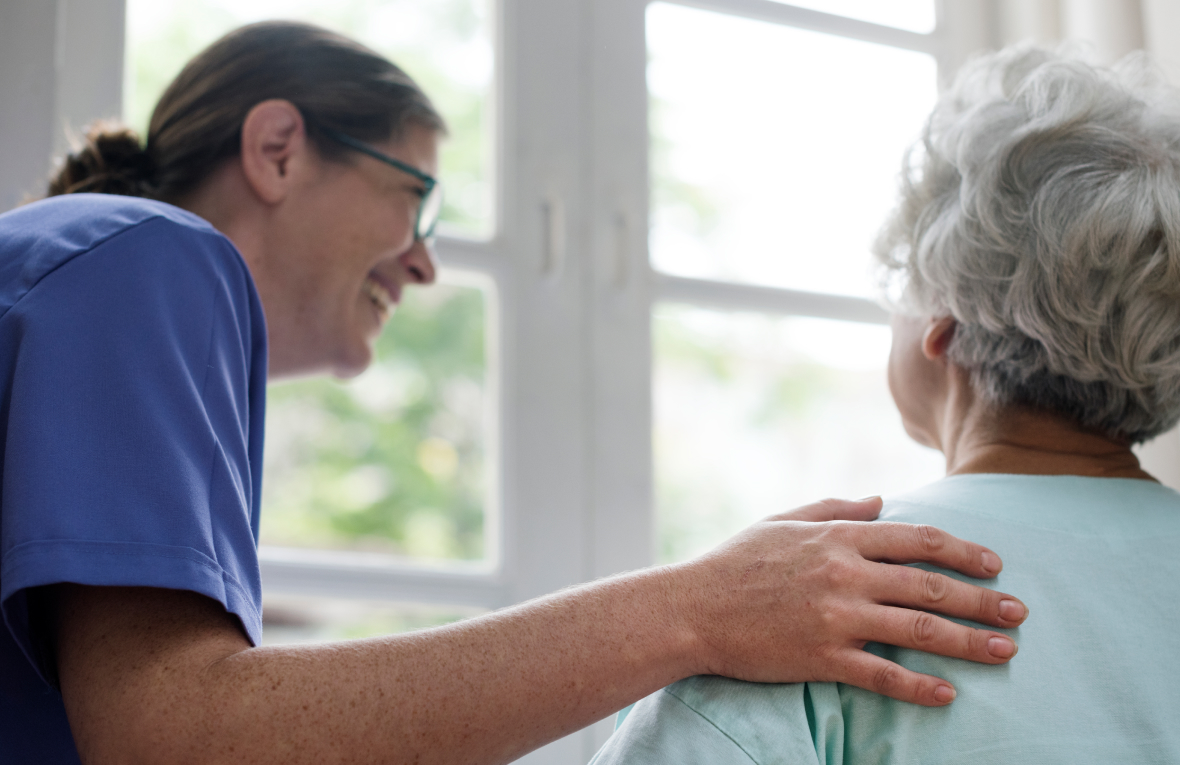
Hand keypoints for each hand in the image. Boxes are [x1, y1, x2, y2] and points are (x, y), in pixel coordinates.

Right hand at [672, 496, 1027, 705]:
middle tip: (1019, 611)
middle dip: (982, 599)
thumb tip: (881, 500)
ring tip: (1006, 650)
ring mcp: (835, 617)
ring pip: (918, 628)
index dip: (963, 550)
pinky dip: (918, 686)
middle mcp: (844, 573)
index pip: (917, 539)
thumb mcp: (783, 521)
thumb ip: (835, 508)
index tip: (993, 563)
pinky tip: (947, 694)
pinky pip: (881, 673)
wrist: (691, 607)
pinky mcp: (822, 656)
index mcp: (838, 537)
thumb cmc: (734, 562)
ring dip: (969, 641)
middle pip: (930, 584)